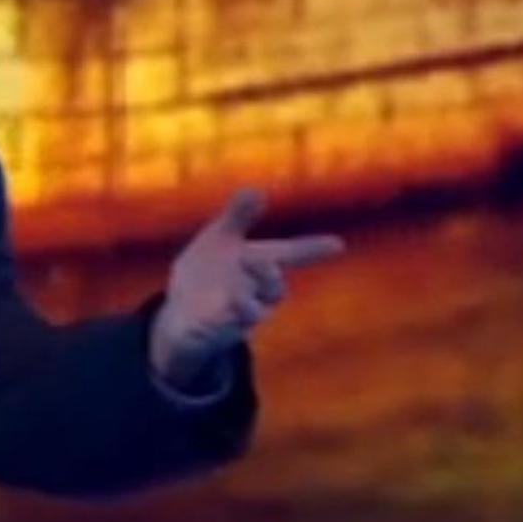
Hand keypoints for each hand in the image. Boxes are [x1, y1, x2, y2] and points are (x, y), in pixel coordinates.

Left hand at [150, 188, 344, 388]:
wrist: (184, 309)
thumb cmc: (209, 270)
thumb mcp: (219, 238)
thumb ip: (238, 216)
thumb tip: (256, 189)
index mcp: (258, 264)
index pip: (289, 255)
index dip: (312, 249)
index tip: (337, 244)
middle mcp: (256, 292)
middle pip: (274, 288)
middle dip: (268, 275)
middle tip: (253, 260)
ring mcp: (237, 316)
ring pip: (252, 312)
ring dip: (245, 303)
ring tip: (234, 295)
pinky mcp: (214, 332)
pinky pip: (217, 330)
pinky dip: (215, 322)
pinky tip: (209, 315)